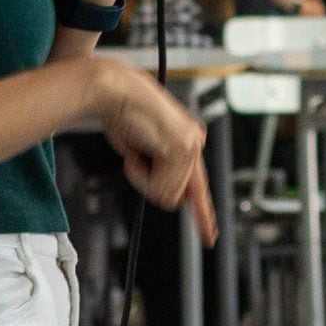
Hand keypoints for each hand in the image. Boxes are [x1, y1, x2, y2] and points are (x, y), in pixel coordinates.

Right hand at [91, 57, 218, 246]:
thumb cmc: (121, 111)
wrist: (114, 90)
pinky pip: (158, 186)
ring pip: (166, 195)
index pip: (198, 187)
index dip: (203, 214)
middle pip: (174, 197)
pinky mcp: (182, 149)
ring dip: (142, 177)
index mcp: (188, 140)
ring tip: (136, 147)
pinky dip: (139, 173)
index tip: (210, 236)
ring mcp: (191, 146)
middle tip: (136, 155)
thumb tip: (162, 190)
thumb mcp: (140, 146)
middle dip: (150, 184)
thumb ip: (156, 166)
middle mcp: (195, 143)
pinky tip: (136, 148)